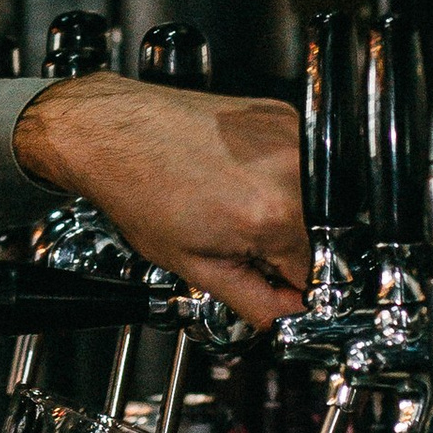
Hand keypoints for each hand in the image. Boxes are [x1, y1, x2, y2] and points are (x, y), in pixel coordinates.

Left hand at [13, 72, 306, 326]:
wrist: (111, 133)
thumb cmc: (138, 188)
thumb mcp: (196, 268)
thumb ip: (258, 304)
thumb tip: (291, 317)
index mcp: (274, 213)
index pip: (318, 277)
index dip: (292, 290)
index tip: (273, 286)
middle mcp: (293, 168)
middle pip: (321, 237)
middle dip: (287, 252)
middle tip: (239, 243)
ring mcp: (291, 134)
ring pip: (316, 202)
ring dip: (286, 215)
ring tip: (232, 206)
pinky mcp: (282, 114)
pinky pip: (301, 166)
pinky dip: (278, 180)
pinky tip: (236, 179)